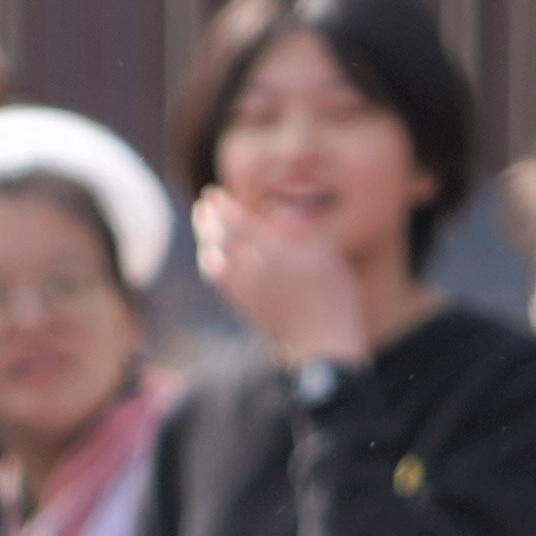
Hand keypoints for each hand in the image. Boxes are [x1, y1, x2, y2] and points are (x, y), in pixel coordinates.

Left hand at [192, 188, 372, 372]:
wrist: (323, 342)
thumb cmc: (333, 294)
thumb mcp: (325, 254)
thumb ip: (297, 228)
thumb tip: (272, 208)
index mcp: (272, 253)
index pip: (235, 224)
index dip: (220, 207)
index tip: (212, 193)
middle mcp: (251, 272)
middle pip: (217, 242)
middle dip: (206, 222)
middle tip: (203, 207)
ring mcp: (244, 292)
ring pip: (213, 262)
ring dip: (205, 243)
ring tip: (205, 230)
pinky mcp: (245, 308)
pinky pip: (219, 281)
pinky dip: (212, 264)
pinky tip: (215, 260)